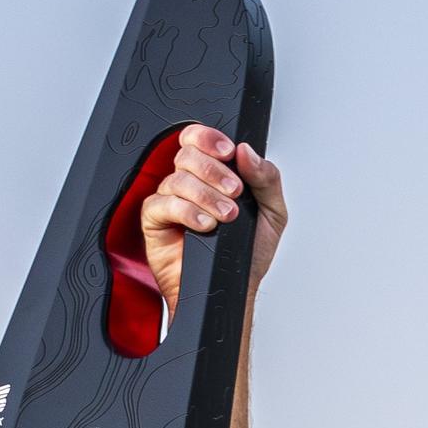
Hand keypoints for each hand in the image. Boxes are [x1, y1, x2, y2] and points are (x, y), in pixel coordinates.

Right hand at [141, 126, 283, 324]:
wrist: (233, 288)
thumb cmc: (247, 253)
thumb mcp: (272, 213)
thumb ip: (266, 178)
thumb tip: (247, 152)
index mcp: (214, 174)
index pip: (200, 139)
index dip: (210, 138)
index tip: (229, 153)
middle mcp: (191, 183)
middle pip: (187, 154)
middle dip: (213, 170)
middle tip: (234, 192)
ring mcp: (171, 200)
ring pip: (178, 179)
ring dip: (205, 195)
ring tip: (226, 216)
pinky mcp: (155, 221)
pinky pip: (163, 204)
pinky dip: (187, 212)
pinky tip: (205, 225)